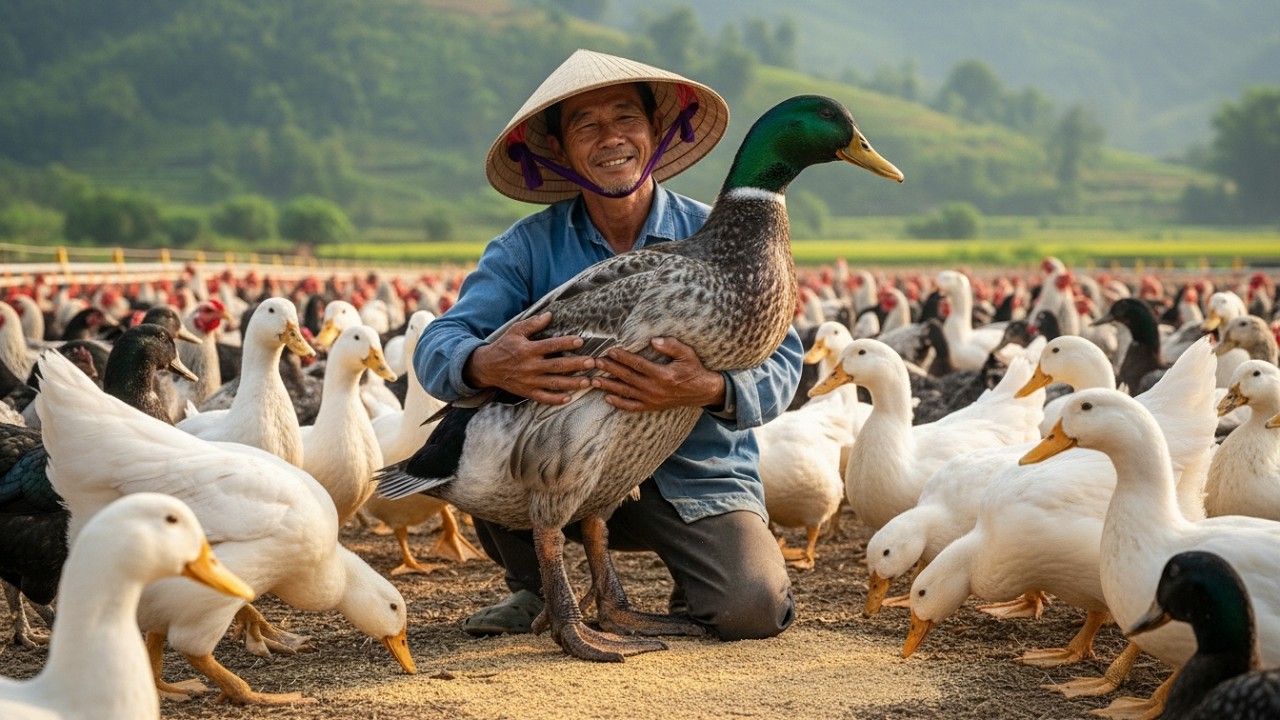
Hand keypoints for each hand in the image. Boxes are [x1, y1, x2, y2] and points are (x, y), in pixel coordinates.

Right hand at [464, 312, 591, 404]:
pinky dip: (556, 399)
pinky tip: (569, 397)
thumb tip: (550, 314)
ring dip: (572, 383)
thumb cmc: (504, 346)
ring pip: (554, 384)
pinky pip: (544, 398)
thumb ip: (533, 324)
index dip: (565, 343)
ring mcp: (529, 381)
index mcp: (528, 349)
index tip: (580, 341)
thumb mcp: (516, 331)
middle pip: (557, 366)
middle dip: (576, 364)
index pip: (550, 346)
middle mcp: (530, 366)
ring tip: (588, 381)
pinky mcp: (527, 392)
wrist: (487, 367)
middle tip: (592, 362)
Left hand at [589, 337, 725, 411]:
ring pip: (626, 392)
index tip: (610, 351)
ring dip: (609, 386)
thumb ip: (671, 345)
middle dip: (610, 370)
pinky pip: (632, 407)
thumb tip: (654, 340)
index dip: (623, 357)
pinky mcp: (652, 406)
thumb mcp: (687, 354)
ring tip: (593, 381)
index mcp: (663, 375)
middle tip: (595, 362)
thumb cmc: (693, 369)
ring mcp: (652, 400)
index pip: (638, 364)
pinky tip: (607, 398)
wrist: (701, 392)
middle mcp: (655, 389)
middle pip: (627, 378)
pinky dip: (619, 403)